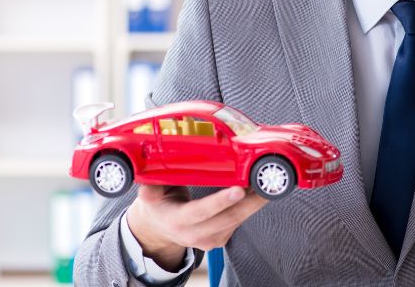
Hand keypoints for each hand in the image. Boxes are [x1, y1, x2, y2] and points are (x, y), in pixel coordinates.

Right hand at [126, 184, 268, 271]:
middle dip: (249, 201)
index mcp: (177, 220)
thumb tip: (147, 175)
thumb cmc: (159, 205)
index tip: (239, 190)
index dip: (221, 201)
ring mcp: (209, 240)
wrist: (160, 229)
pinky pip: (238, 222)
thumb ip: (150, 188)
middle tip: (265, 184)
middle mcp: (195, 234)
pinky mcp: (220, 239)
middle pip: (227, 218)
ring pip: (237, 221)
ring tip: (267, 185)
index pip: (201, 211)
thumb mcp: (149, 196)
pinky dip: (249, 207)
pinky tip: (257, 193)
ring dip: (254, 203)